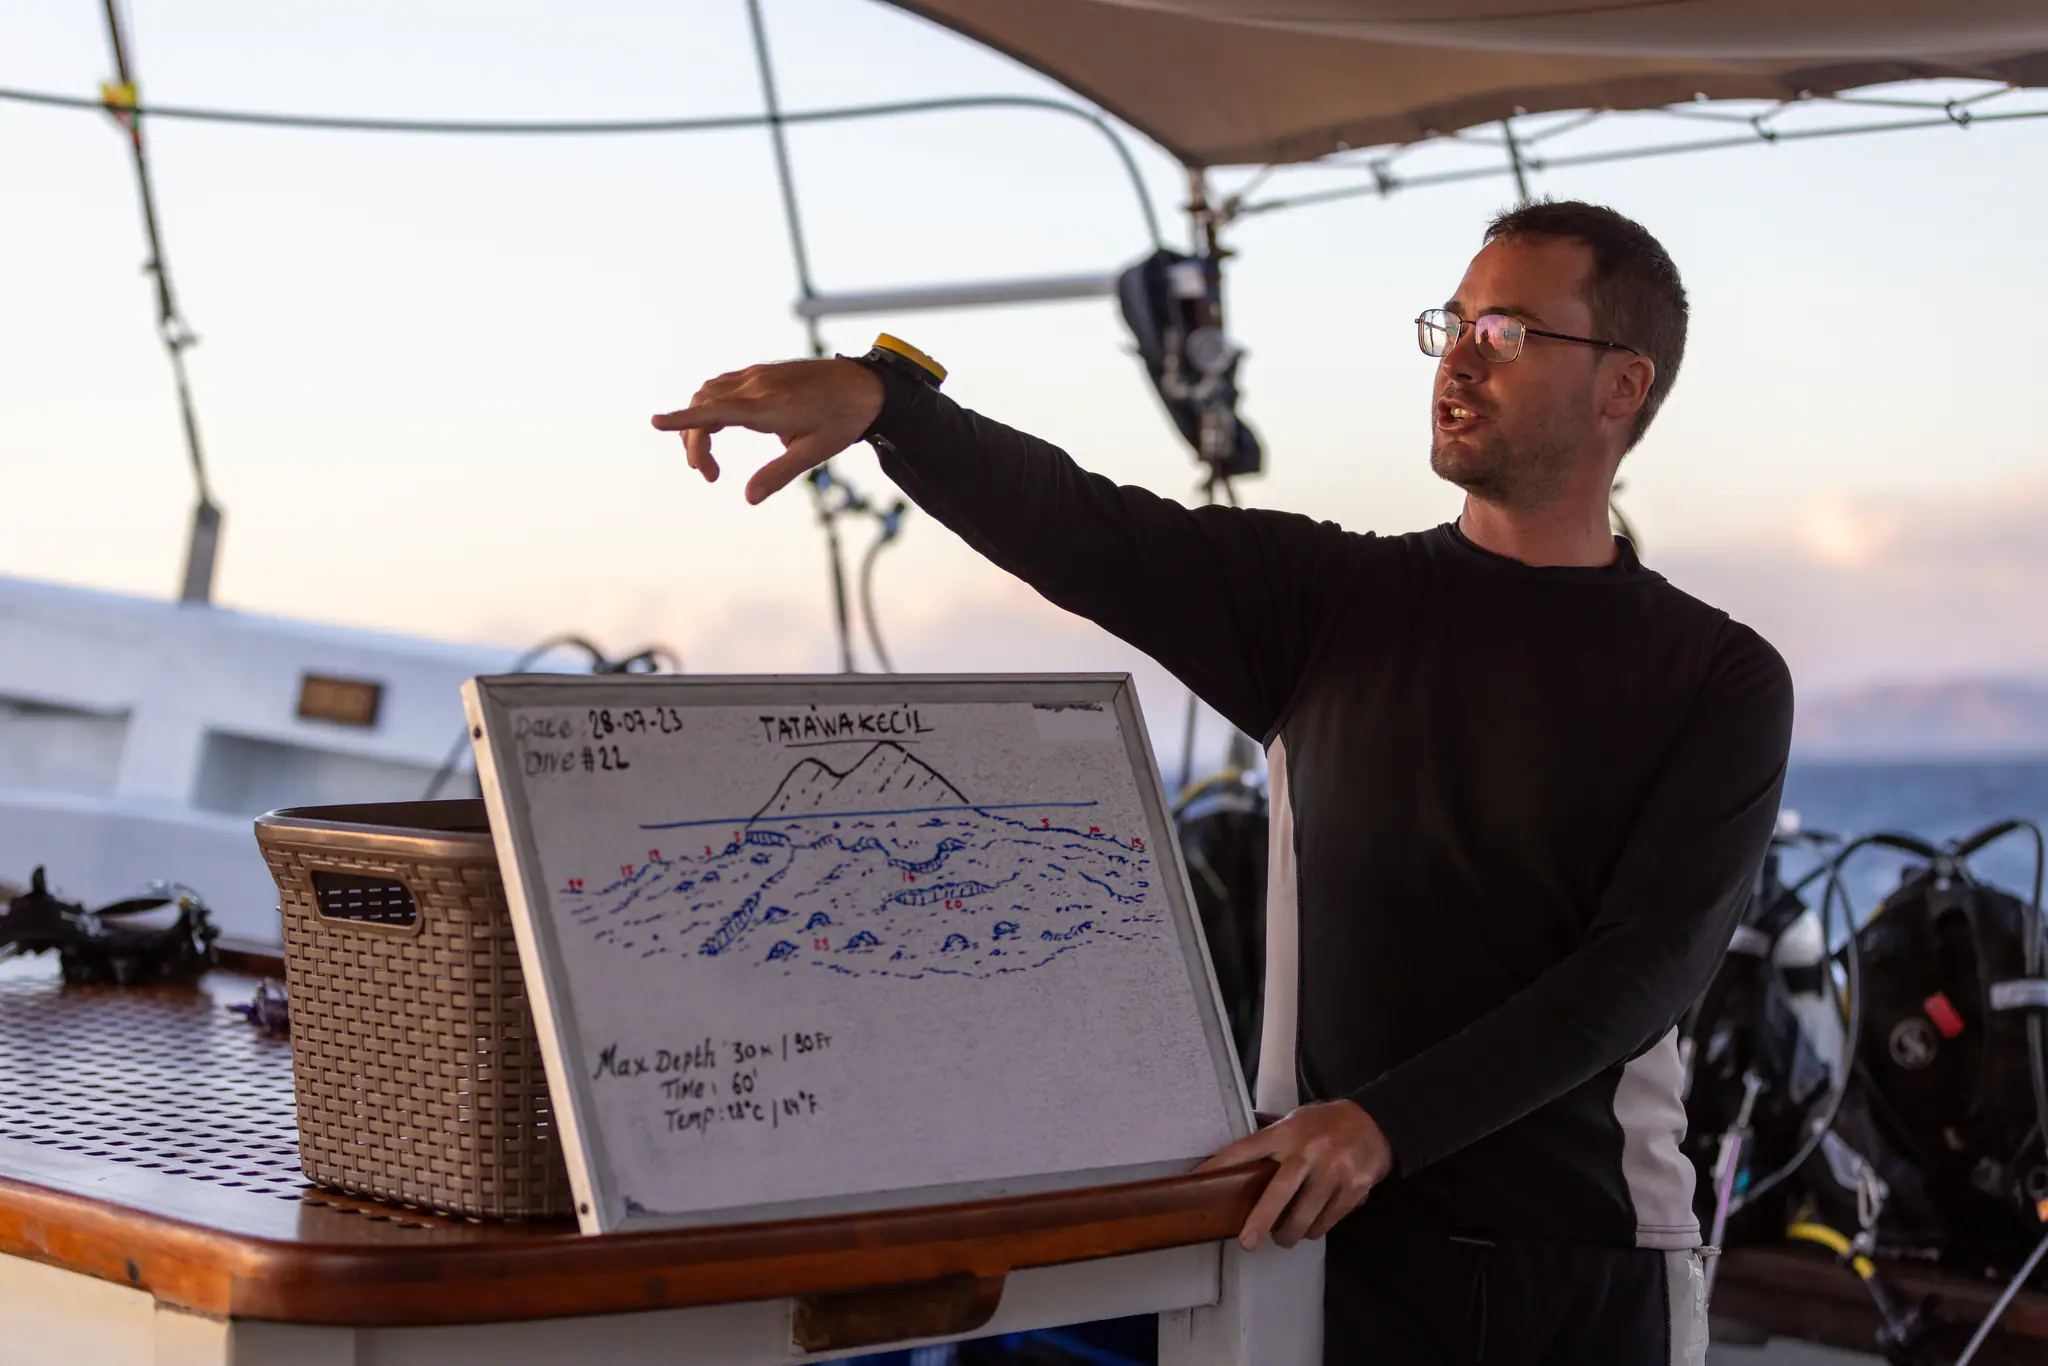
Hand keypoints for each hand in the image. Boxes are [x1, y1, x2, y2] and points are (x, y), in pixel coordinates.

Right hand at [651, 358, 884, 503]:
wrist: (866, 385)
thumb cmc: (842, 420)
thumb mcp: (814, 453)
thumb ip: (778, 475)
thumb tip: (749, 498)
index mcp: (767, 406)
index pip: (713, 411)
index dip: (682, 419)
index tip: (654, 422)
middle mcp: (756, 386)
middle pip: (703, 405)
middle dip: (692, 439)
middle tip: (708, 475)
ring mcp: (757, 376)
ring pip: (709, 393)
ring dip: (699, 422)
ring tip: (708, 459)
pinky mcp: (762, 373)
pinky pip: (723, 386)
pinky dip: (711, 406)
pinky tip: (721, 427)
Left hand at [1195, 1099, 1393, 1250]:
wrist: (1377, 1124)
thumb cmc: (1327, 1124)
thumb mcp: (1294, 1120)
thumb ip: (1269, 1138)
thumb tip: (1233, 1159)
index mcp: (1288, 1132)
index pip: (1247, 1149)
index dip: (1221, 1164)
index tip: (1199, 1179)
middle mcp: (1309, 1151)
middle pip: (1279, 1191)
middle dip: (1261, 1220)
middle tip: (1247, 1243)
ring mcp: (1334, 1171)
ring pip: (1305, 1216)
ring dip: (1291, 1233)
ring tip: (1284, 1237)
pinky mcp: (1354, 1188)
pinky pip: (1327, 1221)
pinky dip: (1316, 1229)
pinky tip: (1311, 1226)